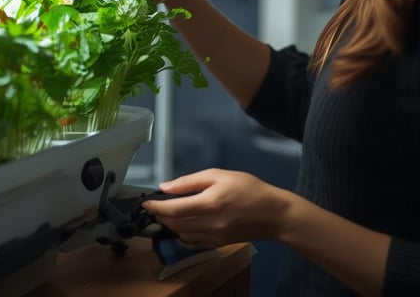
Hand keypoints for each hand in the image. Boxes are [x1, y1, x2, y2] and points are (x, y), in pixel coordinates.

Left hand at [142, 169, 289, 247]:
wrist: (274, 214)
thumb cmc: (248, 188)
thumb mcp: (218, 175)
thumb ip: (190, 182)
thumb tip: (166, 187)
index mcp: (208, 204)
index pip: (174, 210)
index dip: (156, 207)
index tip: (146, 203)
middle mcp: (209, 224)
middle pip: (175, 225)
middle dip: (160, 216)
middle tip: (153, 206)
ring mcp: (214, 237)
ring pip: (182, 235)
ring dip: (170, 226)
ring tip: (165, 213)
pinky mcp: (219, 244)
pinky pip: (193, 242)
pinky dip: (182, 233)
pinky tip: (181, 224)